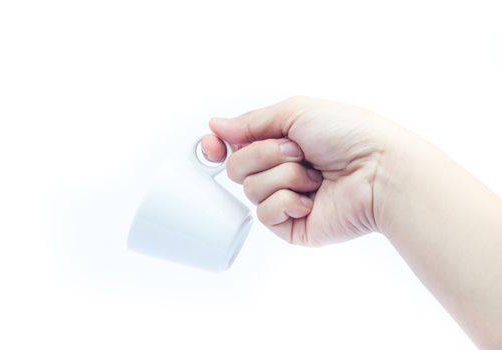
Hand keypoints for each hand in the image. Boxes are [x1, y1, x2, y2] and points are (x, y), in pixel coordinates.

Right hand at [202, 96, 403, 244]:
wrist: (379, 170)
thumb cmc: (349, 134)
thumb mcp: (296, 111)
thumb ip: (251, 121)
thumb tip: (217, 126)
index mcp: (280, 141)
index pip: (234, 147)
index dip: (217, 146)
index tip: (213, 145)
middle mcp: (281, 170)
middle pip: (236, 167)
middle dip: (265, 154)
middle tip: (298, 151)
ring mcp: (286, 198)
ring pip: (250, 190)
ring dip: (283, 176)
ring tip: (314, 175)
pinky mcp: (292, 225)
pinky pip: (264, 215)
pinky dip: (287, 202)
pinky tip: (311, 199)